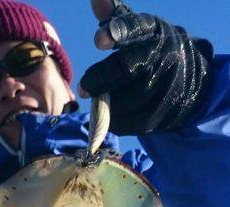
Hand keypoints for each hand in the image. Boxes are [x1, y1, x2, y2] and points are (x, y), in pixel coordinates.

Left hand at [78, 0, 213, 135]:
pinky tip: (110, 114)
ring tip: (99, 99)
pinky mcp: (162, 114)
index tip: (98, 40)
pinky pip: (129, 121)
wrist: (190, 81)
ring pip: (125, 99)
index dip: (117, 33)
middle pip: (125, 69)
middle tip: (83, 89)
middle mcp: (164, 56)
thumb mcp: (139, 31)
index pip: (136, 27)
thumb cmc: (152, 51)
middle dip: (100, 79)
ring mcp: (166, 87)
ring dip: (106, 102)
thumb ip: (114, 18)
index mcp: (154, 31)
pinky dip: (114, 120)